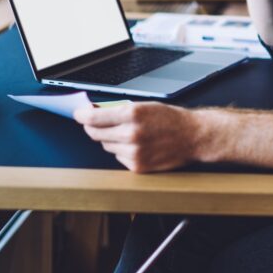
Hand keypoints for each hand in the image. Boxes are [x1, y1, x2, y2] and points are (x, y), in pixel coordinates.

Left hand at [74, 102, 198, 172]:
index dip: (82, 116)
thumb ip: (120, 109)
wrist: (194, 137)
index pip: (94, 118)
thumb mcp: (146, 106)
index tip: (78, 114)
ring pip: (106, 146)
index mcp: (133, 114)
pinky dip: (123, 151)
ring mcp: (133, 152)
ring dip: (112, 139)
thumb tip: (96, 112)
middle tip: (99, 123)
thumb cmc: (172, 119)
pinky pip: (118, 157)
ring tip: (130, 134)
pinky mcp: (137, 166)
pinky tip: (138, 146)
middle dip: (94, 128)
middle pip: (95, 134)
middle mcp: (131, 134)